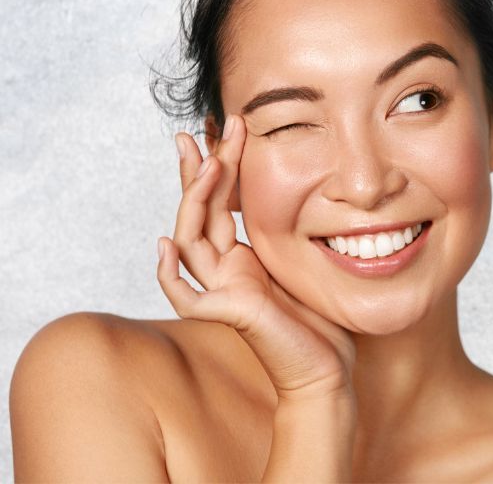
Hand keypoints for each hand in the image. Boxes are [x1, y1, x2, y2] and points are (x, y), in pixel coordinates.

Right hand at [158, 115, 355, 399]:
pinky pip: (184, 295)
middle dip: (203, 168)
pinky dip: (169, 272)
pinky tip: (165, 244)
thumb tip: (314, 182)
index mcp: (245, 255)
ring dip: (195, 200)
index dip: (222, 164)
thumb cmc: (322, 319)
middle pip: (201, 210)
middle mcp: (227, 269)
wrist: (326, 367)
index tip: (227, 125)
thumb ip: (297, 229)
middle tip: (203, 127)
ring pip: (190, 240)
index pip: (223, 201)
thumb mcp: (310, 257)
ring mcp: (222, 290)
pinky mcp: (225, 314)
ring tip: (210, 162)